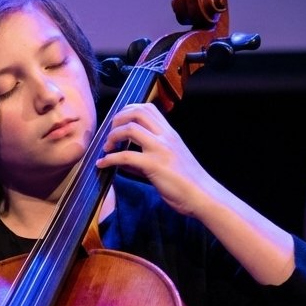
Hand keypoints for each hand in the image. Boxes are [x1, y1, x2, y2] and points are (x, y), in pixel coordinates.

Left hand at [95, 102, 218, 216]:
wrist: (202, 196)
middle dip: (117, 120)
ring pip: (130, 129)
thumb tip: (123, 162)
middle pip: (137, 112)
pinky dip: (109, 159)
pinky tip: (102, 165)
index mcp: (170, 134)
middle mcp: (165, 137)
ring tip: (106, 148)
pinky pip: (126, 157)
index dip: (128, 111)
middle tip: (109, 135)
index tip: (117, 124)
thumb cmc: (187, 183)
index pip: (148, 108)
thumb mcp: (169, 163)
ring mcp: (160, 149)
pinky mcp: (154, 165)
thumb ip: (146, 158)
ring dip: (112, 136)